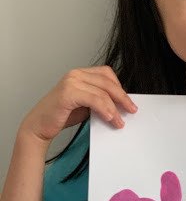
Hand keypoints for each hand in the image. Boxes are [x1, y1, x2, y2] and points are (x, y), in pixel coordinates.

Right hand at [19, 66, 136, 142]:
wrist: (39, 127)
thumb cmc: (61, 115)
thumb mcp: (86, 105)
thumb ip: (100, 100)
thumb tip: (121, 105)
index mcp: (80, 73)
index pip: (107, 74)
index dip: (119, 88)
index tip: (129, 102)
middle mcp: (76, 74)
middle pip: (107, 82)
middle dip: (122, 97)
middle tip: (131, 110)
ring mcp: (71, 81)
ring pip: (102, 92)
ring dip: (114, 108)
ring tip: (119, 121)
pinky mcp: (68, 93)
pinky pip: (94, 99)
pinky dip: (104, 108)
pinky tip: (109, 117)